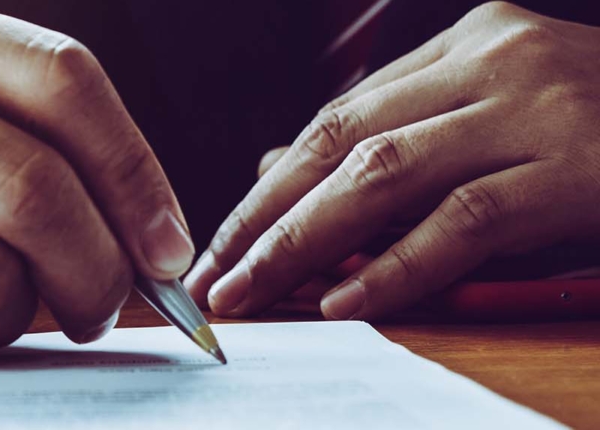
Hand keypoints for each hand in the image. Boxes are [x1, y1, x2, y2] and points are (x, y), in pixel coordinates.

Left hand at [186, 2, 599, 319]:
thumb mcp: (500, 118)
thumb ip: (401, 139)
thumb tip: (276, 174)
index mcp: (469, 42)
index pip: (338, 114)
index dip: (271, 182)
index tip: (221, 238)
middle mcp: (494, 60)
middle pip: (341, 137)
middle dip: (266, 213)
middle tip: (215, 276)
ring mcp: (538, 109)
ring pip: (384, 173)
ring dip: (305, 240)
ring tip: (254, 291)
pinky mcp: (578, 168)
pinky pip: (464, 220)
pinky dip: (397, 264)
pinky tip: (345, 298)